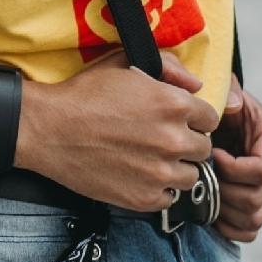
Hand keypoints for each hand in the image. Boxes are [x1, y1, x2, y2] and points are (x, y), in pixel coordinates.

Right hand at [18, 50, 219, 212]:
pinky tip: (140, 175)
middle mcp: (173, 140)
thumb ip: (169, 66)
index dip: (195, 117)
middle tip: (164, 138)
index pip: (211, 118)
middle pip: (204, 149)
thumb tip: (196, 84)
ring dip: (177, 168)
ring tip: (153, 158)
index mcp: (173, 104)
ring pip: (191, 176)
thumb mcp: (126, 63)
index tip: (180, 119)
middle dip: (188, 142)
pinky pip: (170, 198)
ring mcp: (160, 173)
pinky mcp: (144, 199)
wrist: (51, 129)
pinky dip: (159, 189)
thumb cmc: (86, 93)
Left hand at [212, 82, 261, 243]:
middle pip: (255, 198)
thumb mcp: (225, 89)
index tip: (212, 154)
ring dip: (224, 209)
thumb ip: (229, 91)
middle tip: (205, 174)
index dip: (233, 169)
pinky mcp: (259, 204)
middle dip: (224, 190)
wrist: (219, 116)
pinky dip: (229, 227)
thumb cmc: (221, 102)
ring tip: (206, 189)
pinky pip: (250, 230)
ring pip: (253, 218)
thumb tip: (233, 106)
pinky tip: (212, 208)